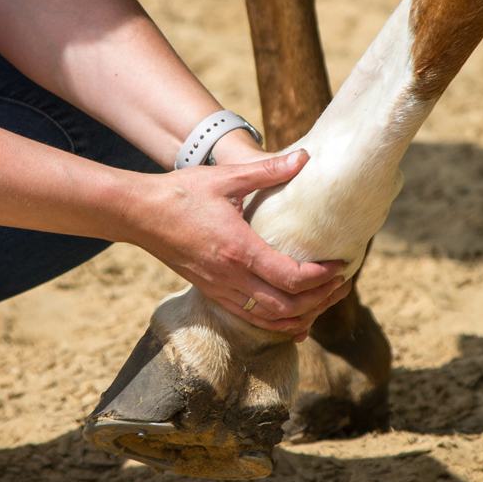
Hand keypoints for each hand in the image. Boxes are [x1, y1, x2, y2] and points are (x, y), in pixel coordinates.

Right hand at [123, 150, 349, 339]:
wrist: (139, 214)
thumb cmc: (181, 193)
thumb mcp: (226, 178)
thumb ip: (268, 170)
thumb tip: (305, 157)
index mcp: (239, 249)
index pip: (291, 278)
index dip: (322, 277)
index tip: (341, 265)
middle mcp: (231, 277)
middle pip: (287, 307)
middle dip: (321, 300)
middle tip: (343, 283)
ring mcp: (219, 290)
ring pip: (270, 320)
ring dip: (303, 316)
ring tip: (325, 300)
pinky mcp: (211, 293)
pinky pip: (250, 319)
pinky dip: (277, 324)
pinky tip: (293, 318)